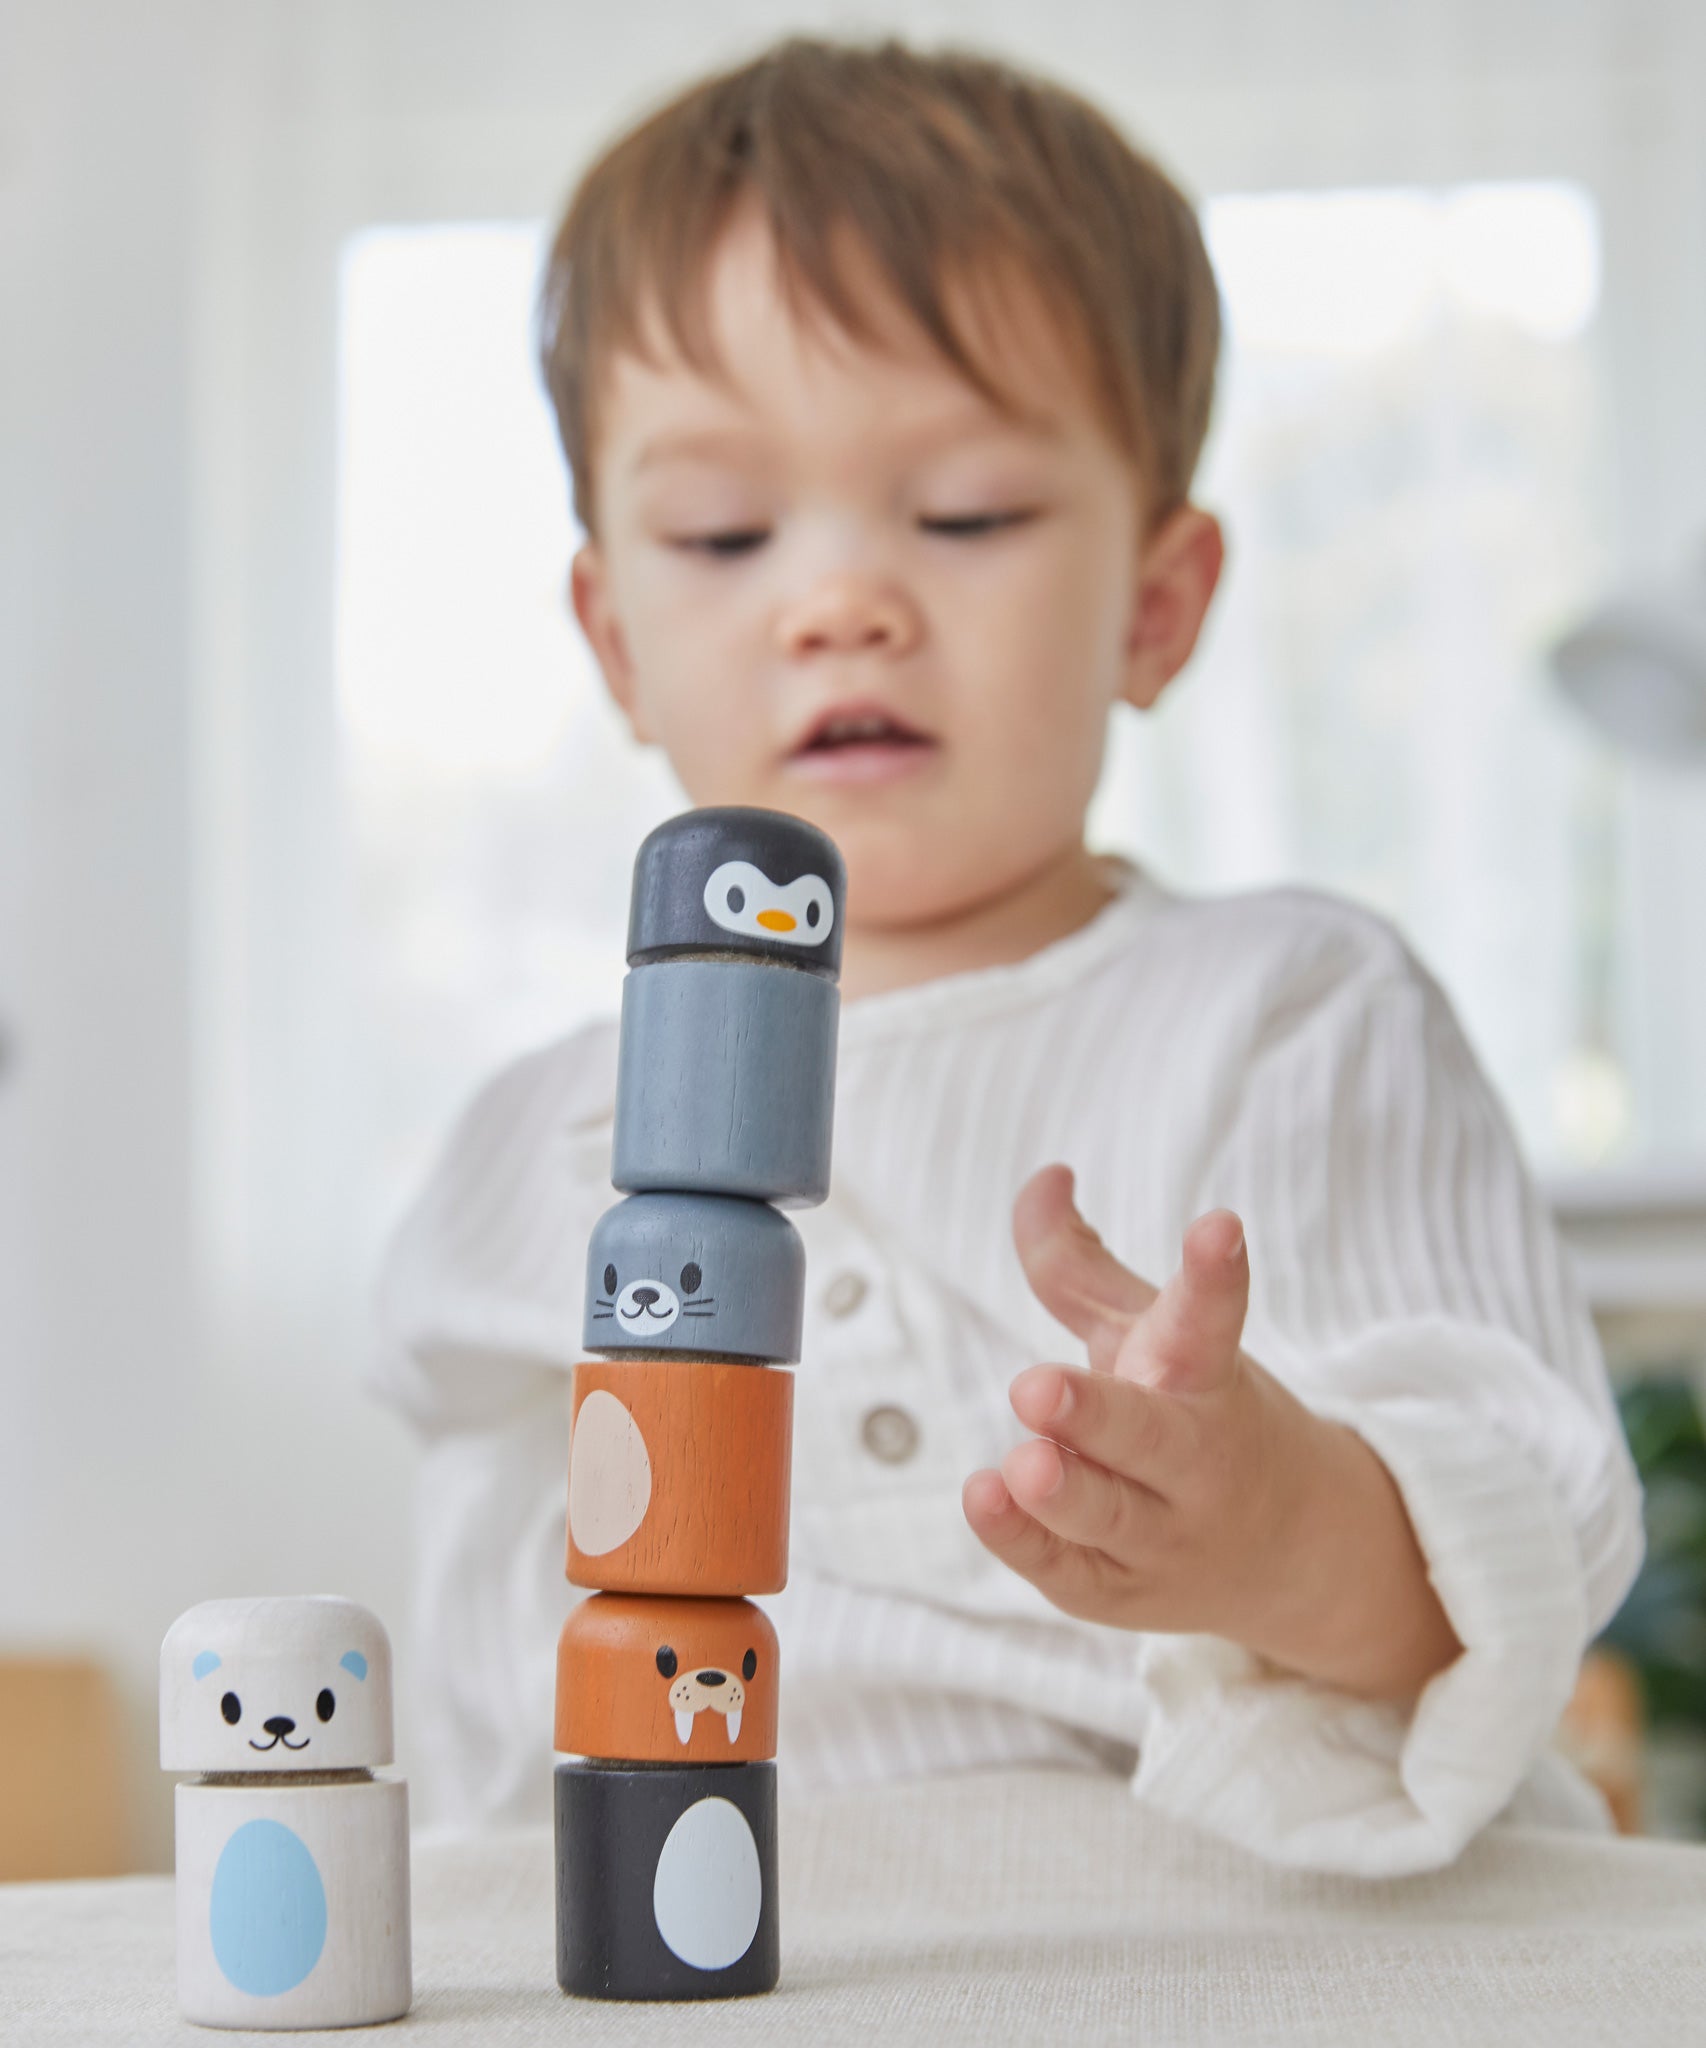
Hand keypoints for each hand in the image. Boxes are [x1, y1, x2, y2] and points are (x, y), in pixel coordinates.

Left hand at [962, 1165, 1460, 1698]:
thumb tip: (1043, 1175)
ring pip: (1109, 1516)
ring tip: (1021, 1463)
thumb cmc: (1196, 1414)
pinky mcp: (1121, 1592)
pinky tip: (986, 1499)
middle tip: (1036, 1386)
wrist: (1295, 1554)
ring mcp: (1164, 1535)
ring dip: (1062, 1492)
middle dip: (1096, 1415)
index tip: (1219, 1226)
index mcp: (1208, 1379)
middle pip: (1150, 1437)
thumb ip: (1077, 1262)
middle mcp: (1196, 1459)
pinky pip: (1069, 1572)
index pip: (1211, 1321)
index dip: (1212, 1275)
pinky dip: (1025, 1541)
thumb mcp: (1150, 1333)